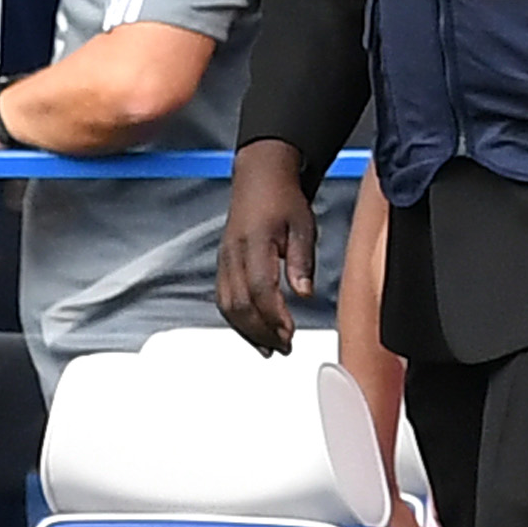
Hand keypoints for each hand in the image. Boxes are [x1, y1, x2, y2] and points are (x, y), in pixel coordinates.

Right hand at [216, 139, 315, 355]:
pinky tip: (252, 332)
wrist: (259, 178)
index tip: (290, 333)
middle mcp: (233, 253)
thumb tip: (304, 294)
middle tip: (284, 347)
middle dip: (261, 331)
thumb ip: (303, 261)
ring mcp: (224, 259)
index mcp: (254, 242)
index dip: (273, 315)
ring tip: (269, 348)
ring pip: (227, 305)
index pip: (259, 288)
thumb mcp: (303, 226)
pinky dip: (236, 320)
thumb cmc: (282, 199)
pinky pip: (223, 298)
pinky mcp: (223, 264)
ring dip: (247, 331)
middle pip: (239, 303)